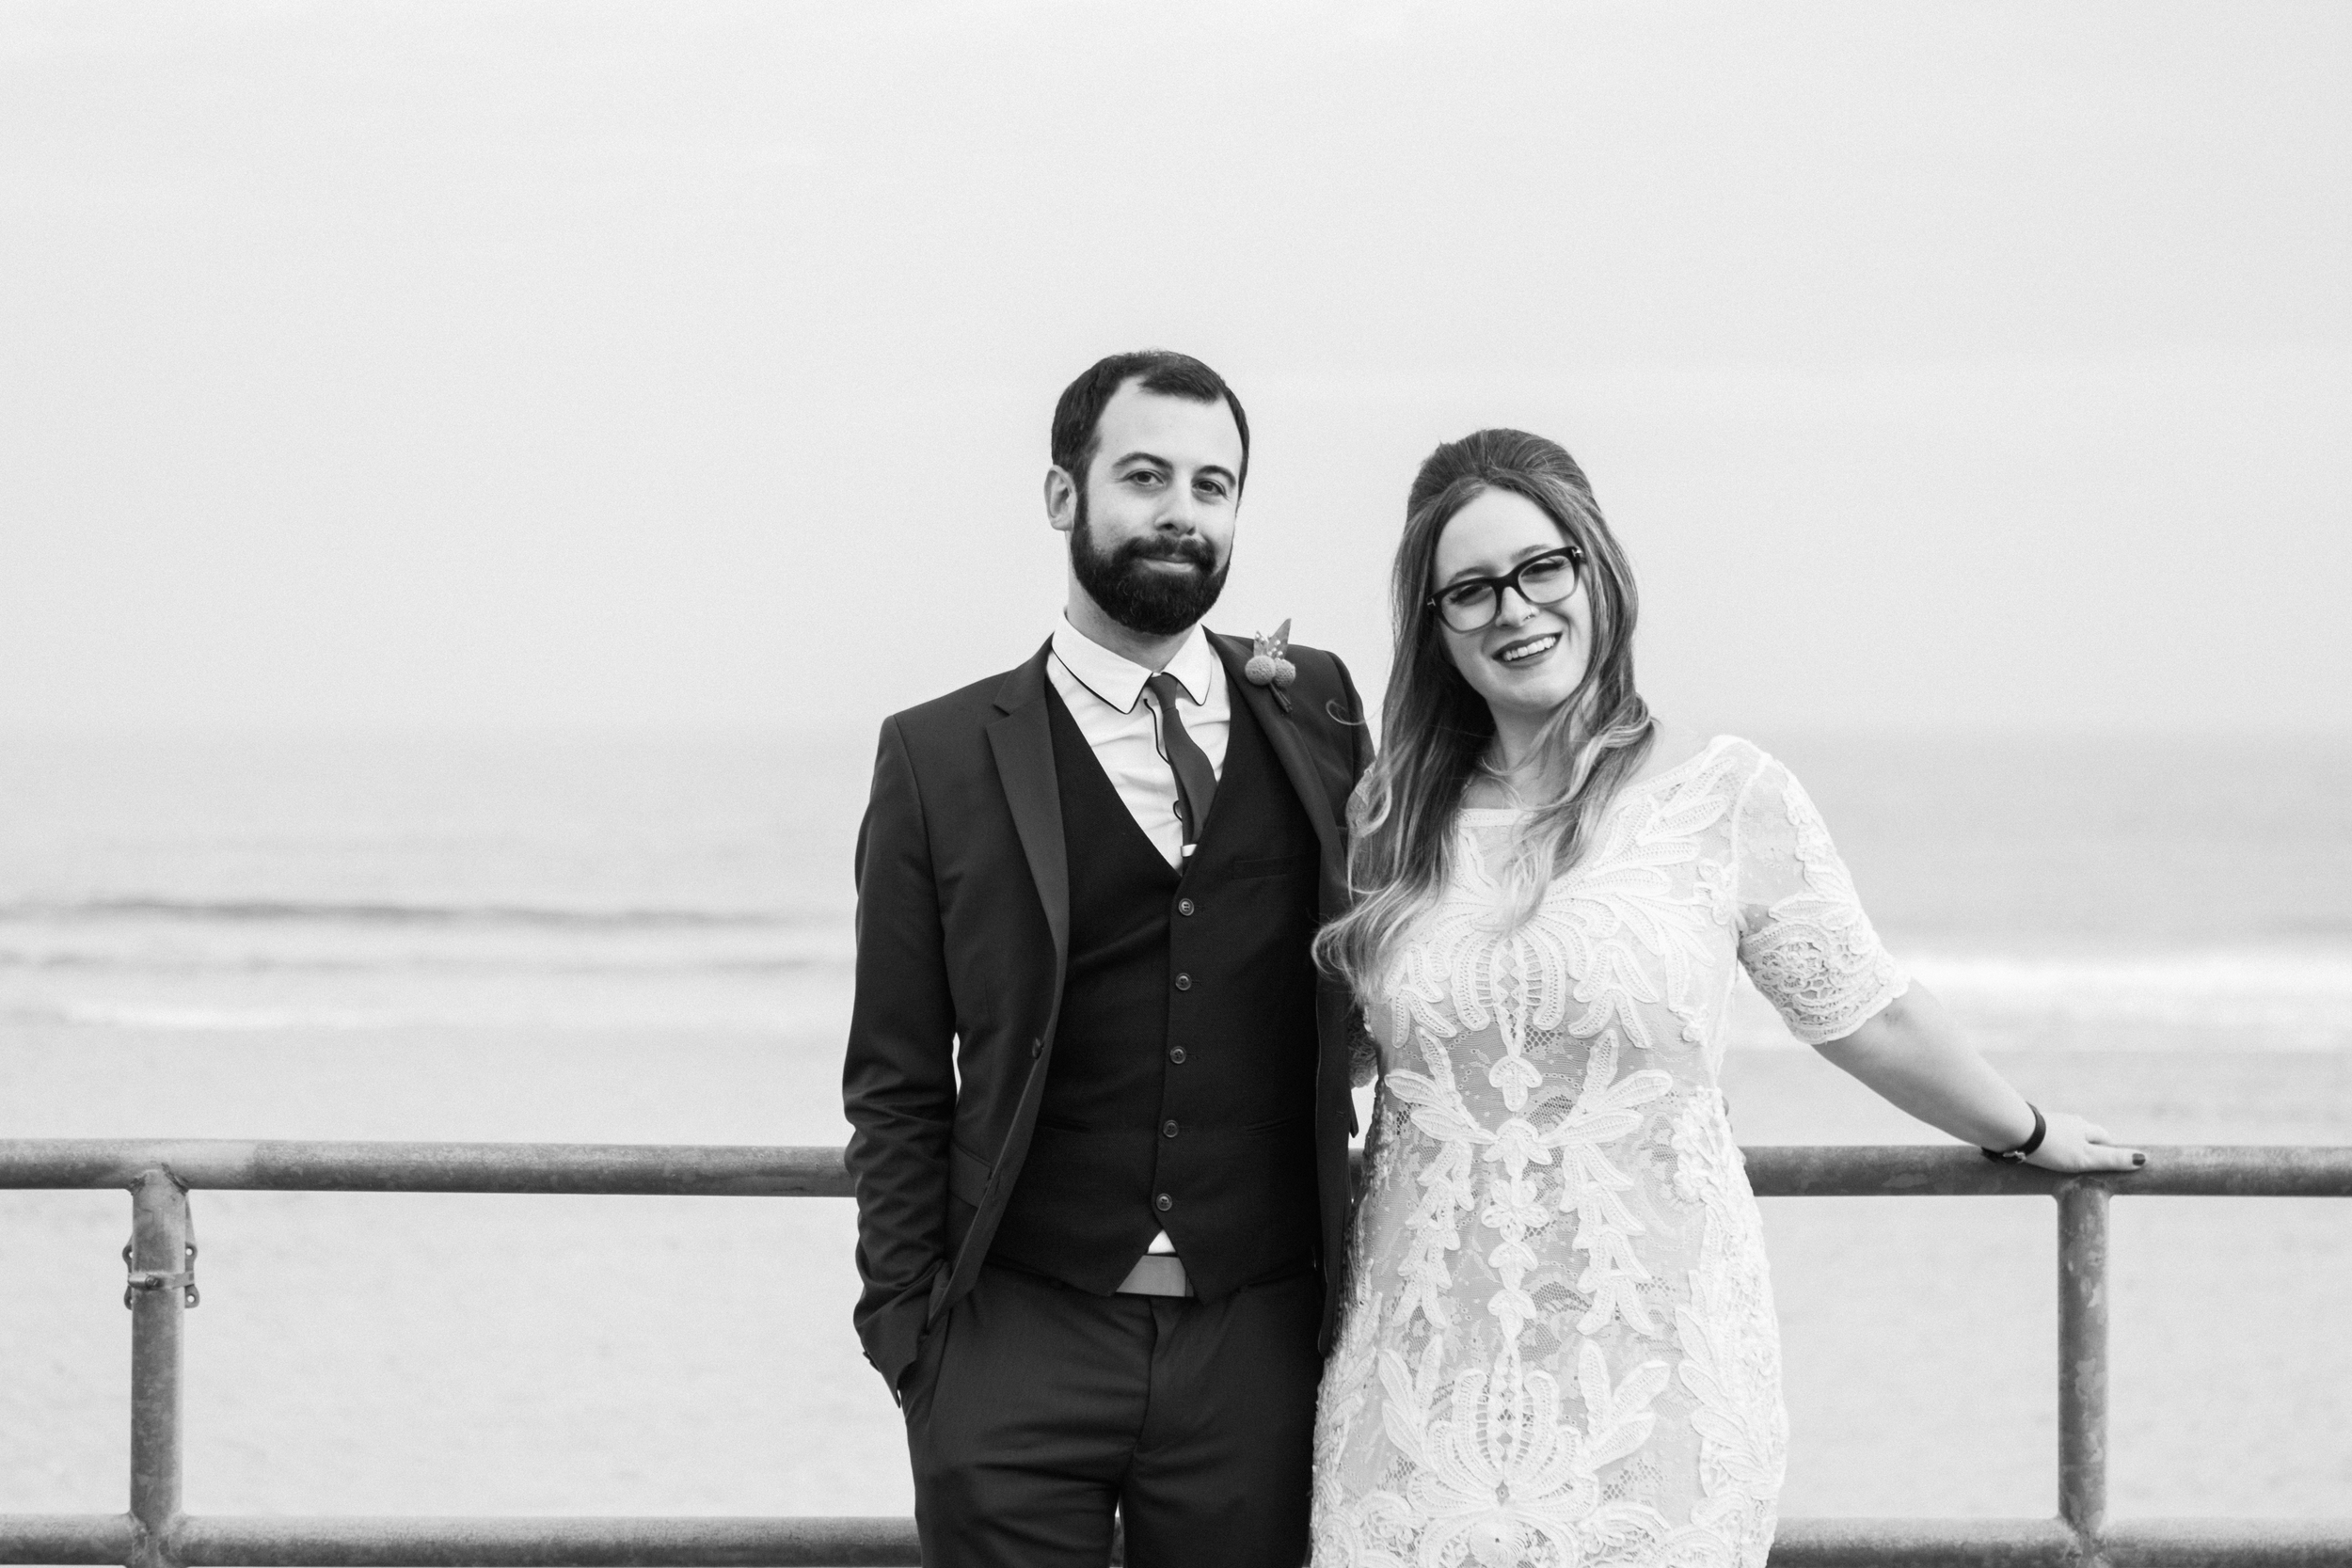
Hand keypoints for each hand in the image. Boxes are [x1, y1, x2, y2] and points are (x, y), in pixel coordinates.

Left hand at [2023, 1110, 2144, 1173]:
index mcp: (2085, 1128)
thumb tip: (2142, 1159)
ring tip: (2064, 1162)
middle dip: (2089, 1146)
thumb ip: (2112, 1159)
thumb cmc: (2053, 1147)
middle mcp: (2069, 1121)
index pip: (2105, 1138)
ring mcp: (2049, 1123)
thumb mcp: (2087, 1157)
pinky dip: (2047, 1145)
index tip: (2114, 1162)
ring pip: (2063, 1134)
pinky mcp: (2030, 1128)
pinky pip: (2044, 1137)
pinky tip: (2041, 1154)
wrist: (2013, 1132)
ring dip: (2066, 1145)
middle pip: (2084, 1133)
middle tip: (2090, 1163)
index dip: (2111, 1150)